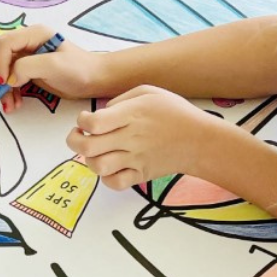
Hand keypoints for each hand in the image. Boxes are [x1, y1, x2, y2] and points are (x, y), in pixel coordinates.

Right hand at [0, 25, 104, 107]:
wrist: (94, 80)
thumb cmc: (79, 70)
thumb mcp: (54, 66)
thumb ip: (27, 67)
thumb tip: (9, 78)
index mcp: (33, 34)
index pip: (3, 43)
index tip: (4, 82)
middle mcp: (26, 41)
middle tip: (2, 93)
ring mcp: (25, 55)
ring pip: (0, 67)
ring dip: (1, 86)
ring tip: (9, 105)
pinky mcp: (26, 69)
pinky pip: (8, 78)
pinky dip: (8, 91)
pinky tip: (14, 102)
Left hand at [64, 86, 219, 188]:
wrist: (202, 141)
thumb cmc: (174, 113)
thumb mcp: (148, 93)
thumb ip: (120, 100)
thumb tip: (99, 112)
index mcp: (131, 115)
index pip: (94, 123)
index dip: (82, 121)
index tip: (86, 119)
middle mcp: (130, 138)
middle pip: (88, 146)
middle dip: (74, 140)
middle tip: (79, 135)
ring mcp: (135, 159)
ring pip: (98, 167)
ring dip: (89, 159)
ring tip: (94, 151)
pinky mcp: (141, 175)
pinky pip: (115, 183)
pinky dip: (105, 178)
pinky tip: (109, 167)